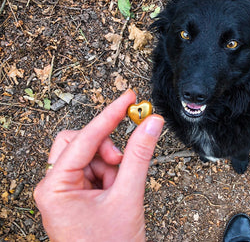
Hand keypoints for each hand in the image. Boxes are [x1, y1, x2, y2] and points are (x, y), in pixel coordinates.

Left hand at [34, 89, 163, 241]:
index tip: (127, 98)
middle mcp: (54, 186)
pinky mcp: (76, 194)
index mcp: (55, 187)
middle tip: (121, 161)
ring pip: (90, 155)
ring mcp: (64, 190)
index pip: (84, 138)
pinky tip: (115, 192)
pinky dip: (109, 174)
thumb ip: (140, 155)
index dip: (109, 115)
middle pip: (80, 143)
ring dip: (110, 166)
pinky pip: (94, 169)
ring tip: (119, 188)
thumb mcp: (127, 196)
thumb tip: (150, 124)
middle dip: (105, 149)